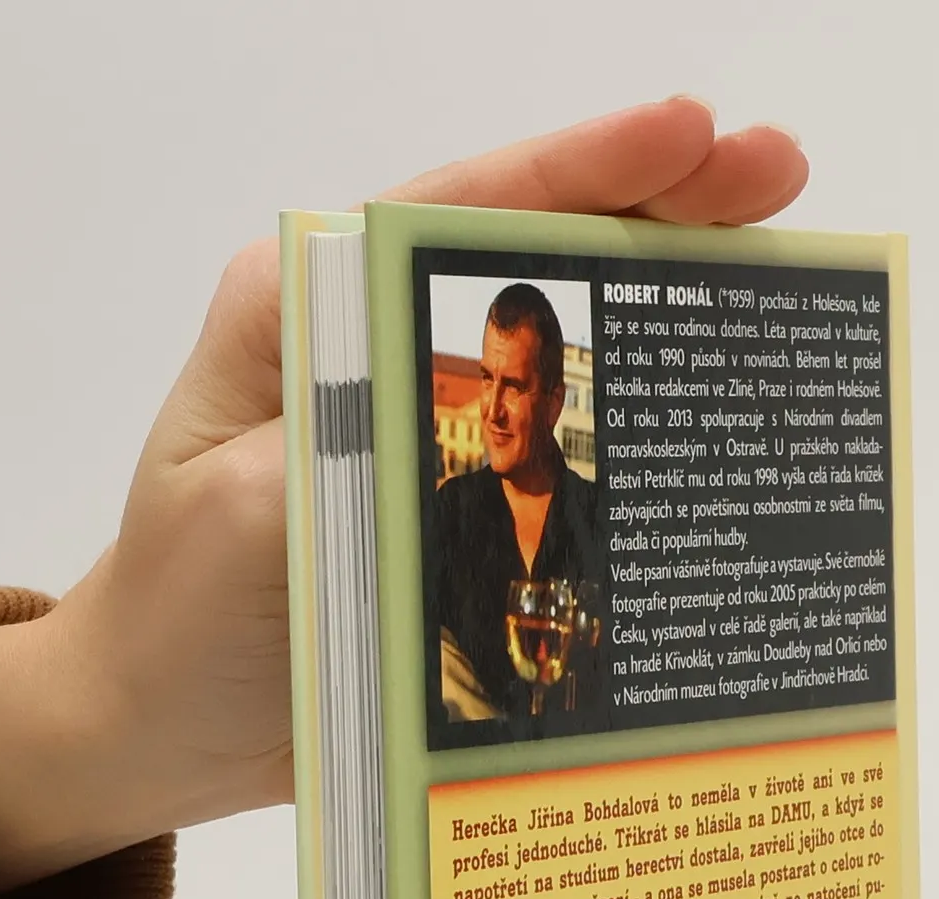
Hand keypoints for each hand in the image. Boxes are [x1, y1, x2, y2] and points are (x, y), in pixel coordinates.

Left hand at [0, 99, 807, 893]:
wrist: (159, 723)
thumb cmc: (179, 615)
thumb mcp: (249, 519)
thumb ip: (358, 447)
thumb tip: (490, 414)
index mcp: (306, 315)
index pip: (457, 210)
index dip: (586, 168)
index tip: (695, 134)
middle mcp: (369, 349)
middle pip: (529, 255)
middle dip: (658, 210)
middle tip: (779, 177)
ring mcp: (417, 424)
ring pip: (560, 344)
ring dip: (664, 306)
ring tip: (778, 273)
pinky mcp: (446, 500)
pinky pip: (555, 450)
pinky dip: (633, 427)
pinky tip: (709, 420)